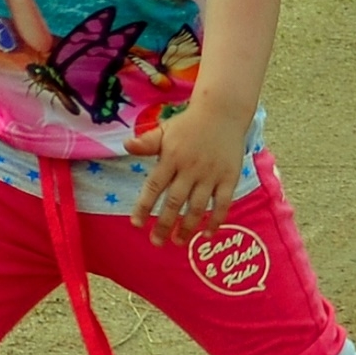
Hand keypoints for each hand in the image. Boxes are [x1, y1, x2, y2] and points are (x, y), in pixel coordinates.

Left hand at [124, 104, 251, 240]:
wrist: (223, 112)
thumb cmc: (189, 124)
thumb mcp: (165, 130)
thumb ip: (147, 142)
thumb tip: (126, 145)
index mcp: (171, 157)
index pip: (154, 186)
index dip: (144, 206)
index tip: (137, 224)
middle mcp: (190, 168)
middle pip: (175, 202)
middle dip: (165, 225)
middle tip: (157, 242)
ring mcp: (211, 174)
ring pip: (198, 207)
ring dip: (188, 227)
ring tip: (178, 242)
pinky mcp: (229, 177)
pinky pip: (223, 203)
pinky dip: (216, 220)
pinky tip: (207, 234)